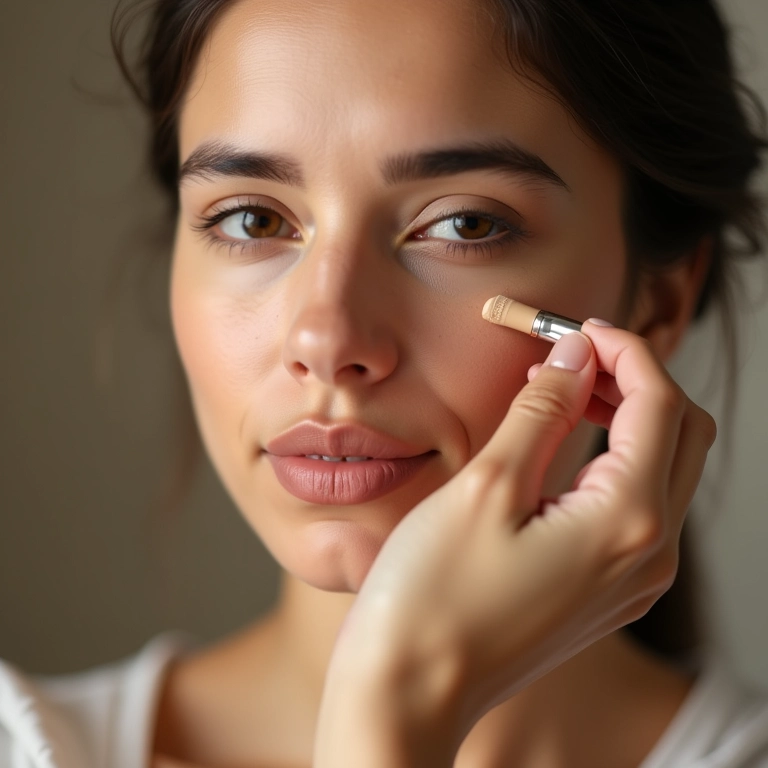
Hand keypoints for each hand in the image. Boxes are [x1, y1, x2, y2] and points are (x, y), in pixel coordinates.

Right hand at [314, 322, 716, 767]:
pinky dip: (613, 459)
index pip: (660, 404)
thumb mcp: (488, 485)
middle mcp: (650, 554)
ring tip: (564, 387)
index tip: (578, 326)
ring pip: (663, 469)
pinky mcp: (609, 589)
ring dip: (626, 416)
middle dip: (635, 379)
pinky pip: (636, 506)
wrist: (412, 686)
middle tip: (573, 352)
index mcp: (627, 522)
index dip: (624, 350)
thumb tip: (574, 356)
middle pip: (680, 433)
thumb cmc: (434, 593)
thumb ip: (543, 411)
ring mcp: (634, 578)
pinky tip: (563, 443)